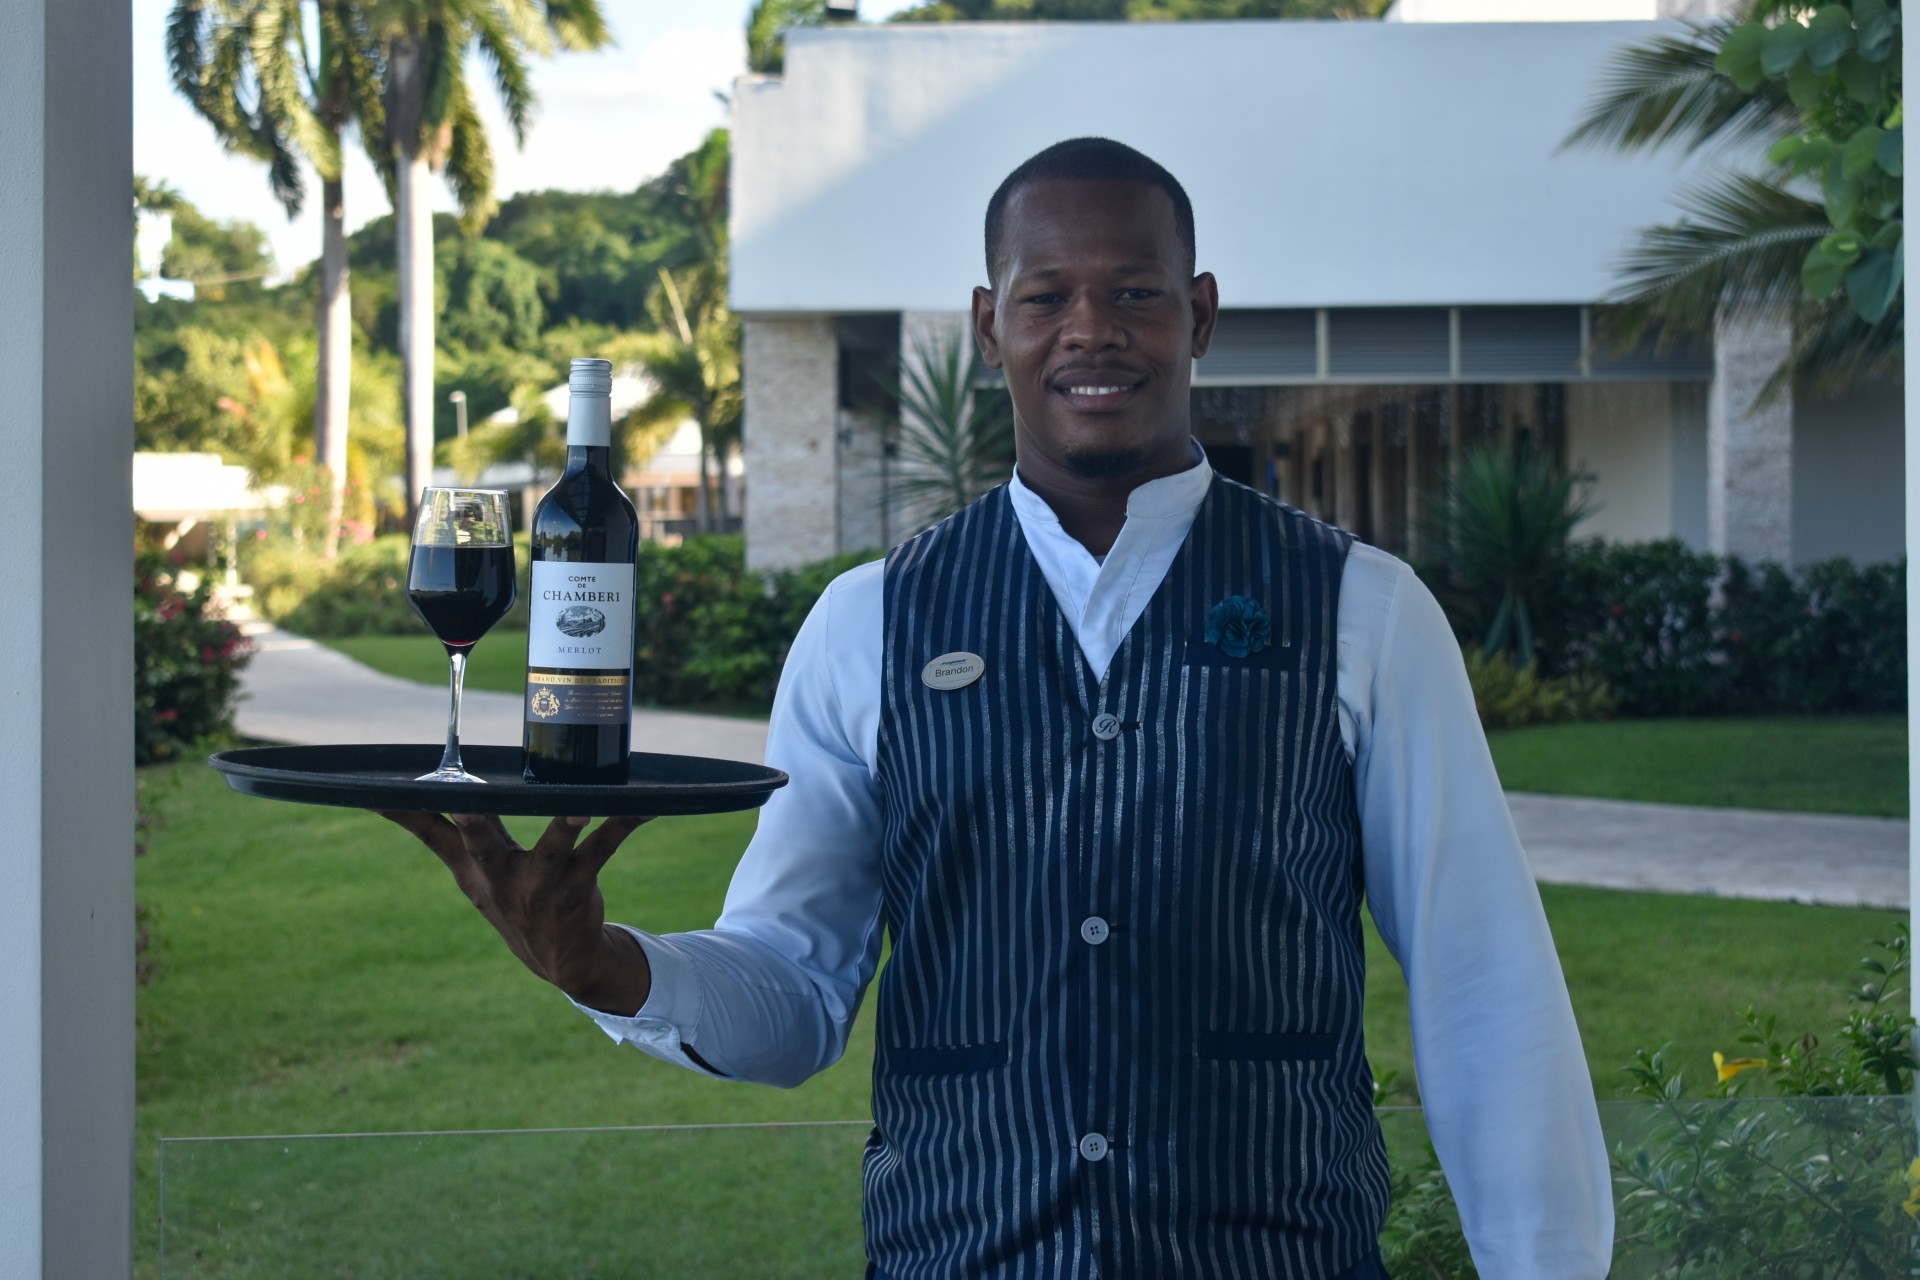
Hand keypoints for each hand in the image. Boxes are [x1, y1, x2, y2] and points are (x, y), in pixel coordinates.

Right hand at [378, 810, 654, 1014]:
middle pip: (481, 843)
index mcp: (473, 867)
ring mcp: (541, 883)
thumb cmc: (512, 901)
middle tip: (468, 803)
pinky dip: (624, 823)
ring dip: (565, 824)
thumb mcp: (472, 876)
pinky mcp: (579, 885)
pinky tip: (646, 804)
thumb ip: (440, 834)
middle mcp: (502, 876)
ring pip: (552, 847)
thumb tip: (392, 801)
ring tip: (579, 802)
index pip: (432, 833)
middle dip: (474, 823)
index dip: (404, 813)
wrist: (564, 961)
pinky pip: (605, 847)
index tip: (377, 792)